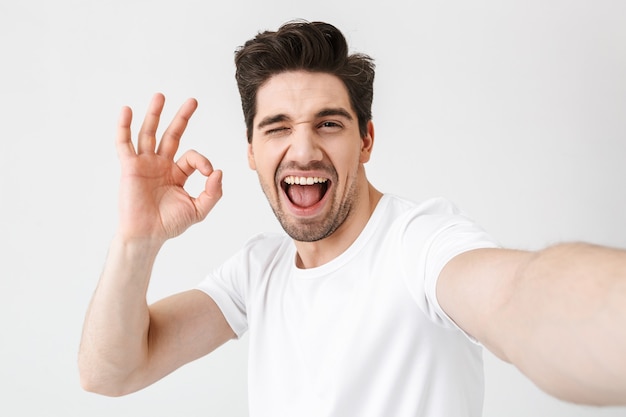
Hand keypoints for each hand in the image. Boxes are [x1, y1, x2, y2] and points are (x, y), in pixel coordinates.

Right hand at [115, 93, 221, 242]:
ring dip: (154, 114)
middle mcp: (161, 165)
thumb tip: (218, 171)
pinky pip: (124, 144)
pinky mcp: (130, 167)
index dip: (203, 161)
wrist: (147, 236)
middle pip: (172, 135)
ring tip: (160, 96)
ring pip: (149, 133)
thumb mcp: (199, 209)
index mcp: (177, 173)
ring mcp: (145, 164)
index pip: (192, 157)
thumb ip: (213, 193)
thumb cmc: (170, 224)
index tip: (208, 174)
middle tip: (193, 101)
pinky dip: (124, 127)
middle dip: (182, 118)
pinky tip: (127, 110)